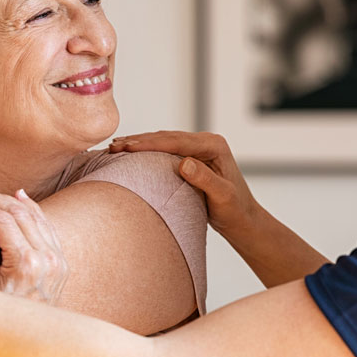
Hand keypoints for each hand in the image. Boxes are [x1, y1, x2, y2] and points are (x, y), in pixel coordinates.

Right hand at [0, 186, 67, 303]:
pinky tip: (19, 197)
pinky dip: (33, 210)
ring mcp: (57, 260)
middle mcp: (47, 259)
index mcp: (26, 264)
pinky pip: (47, 227)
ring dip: (11, 201)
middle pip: (19, 214)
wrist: (24, 341)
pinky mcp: (61, 262)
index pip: (2, 221)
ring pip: (35, 216)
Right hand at [110, 130, 260, 238]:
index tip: (127, 147)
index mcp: (214, 146)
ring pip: (164, 141)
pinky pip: (165, 150)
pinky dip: (147, 151)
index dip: (149, 144)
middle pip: (166, 137)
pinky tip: (130, 153)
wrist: (242, 219)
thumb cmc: (235, 210)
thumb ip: (205, 180)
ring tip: (115, 147)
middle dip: (139, 141)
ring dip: (140, 143)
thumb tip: (183, 163)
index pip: (176, 141)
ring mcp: (198, 148)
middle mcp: (206, 142)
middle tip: (113, 146)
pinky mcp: (191, 157)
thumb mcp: (223, 197)